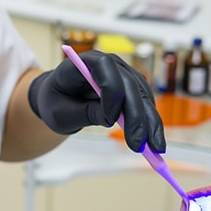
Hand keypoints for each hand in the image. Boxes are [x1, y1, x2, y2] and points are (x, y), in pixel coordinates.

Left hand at [28, 50, 165, 152]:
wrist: (60, 98)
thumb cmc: (56, 102)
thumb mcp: (61, 113)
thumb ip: (84, 113)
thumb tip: (110, 119)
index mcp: (86, 62)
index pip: (105, 68)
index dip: (111, 92)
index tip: (110, 121)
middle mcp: (110, 64)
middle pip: (129, 85)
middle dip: (136, 116)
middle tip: (137, 145)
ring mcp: (124, 74)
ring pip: (143, 96)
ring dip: (150, 122)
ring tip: (154, 149)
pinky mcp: (133, 88)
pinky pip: (146, 104)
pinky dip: (151, 122)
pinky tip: (153, 142)